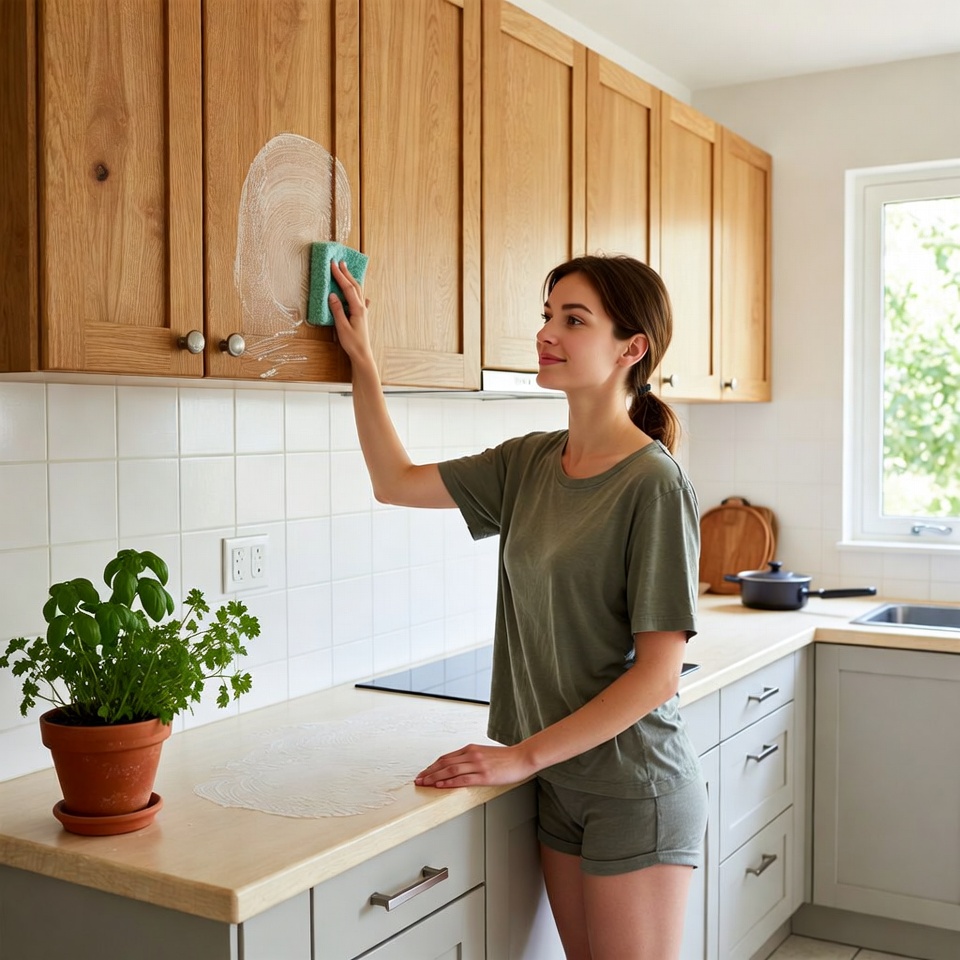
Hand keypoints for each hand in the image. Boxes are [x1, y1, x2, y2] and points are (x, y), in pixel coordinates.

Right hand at [328, 259, 372, 364]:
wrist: (362, 354)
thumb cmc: (352, 343)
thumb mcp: (341, 326)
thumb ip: (337, 310)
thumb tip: (332, 295)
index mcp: (357, 308)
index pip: (348, 288)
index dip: (340, 275)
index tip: (333, 265)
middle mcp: (362, 307)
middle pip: (355, 286)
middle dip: (347, 273)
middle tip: (340, 262)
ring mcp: (363, 312)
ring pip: (358, 291)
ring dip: (352, 280)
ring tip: (347, 271)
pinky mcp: (361, 316)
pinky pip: (361, 301)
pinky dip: (359, 294)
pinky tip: (364, 296)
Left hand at [414, 743, 536, 788]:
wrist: (521, 757)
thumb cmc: (505, 758)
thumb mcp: (484, 754)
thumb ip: (471, 758)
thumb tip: (458, 766)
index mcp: (470, 749)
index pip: (446, 757)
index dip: (432, 766)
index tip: (424, 773)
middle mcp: (471, 755)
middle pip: (444, 763)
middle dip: (429, 772)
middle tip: (418, 780)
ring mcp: (477, 765)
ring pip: (450, 771)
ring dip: (434, 777)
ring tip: (424, 783)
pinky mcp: (484, 775)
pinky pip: (462, 779)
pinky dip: (449, 783)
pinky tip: (441, 786)